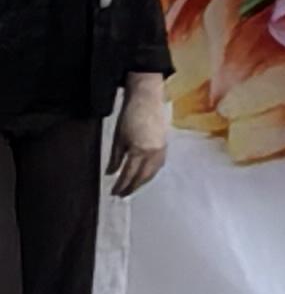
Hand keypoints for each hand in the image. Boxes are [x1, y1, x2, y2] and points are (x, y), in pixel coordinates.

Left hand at [110, 78, 169, 196]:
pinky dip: (151, 173)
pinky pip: (159, 165)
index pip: (129, 175)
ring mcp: (161, 150)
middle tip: (122, 194)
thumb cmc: (130, 116)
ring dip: (142, 182)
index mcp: (140, 151)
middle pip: (142, 177)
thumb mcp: (118, 139)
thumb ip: (115, 159)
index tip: (114, 192)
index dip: (121, 185)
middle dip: (132, 187)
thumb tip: (110, 173)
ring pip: (152, 173)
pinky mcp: (165, 145)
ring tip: (133, 187)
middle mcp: (153, 153)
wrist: (146, 100)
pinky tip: (145, 174)